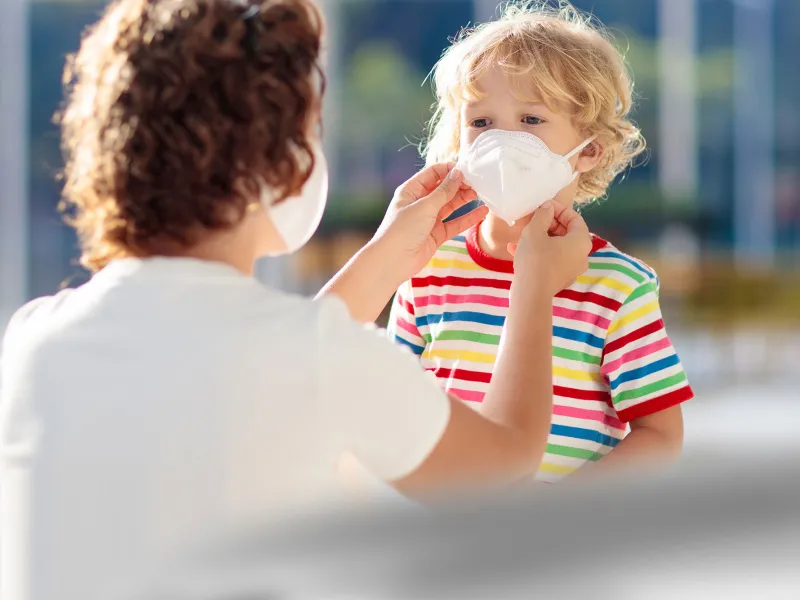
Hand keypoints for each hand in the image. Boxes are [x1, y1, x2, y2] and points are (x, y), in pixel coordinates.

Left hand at [373, 162, 487, 281]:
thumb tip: (457, 173)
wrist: (393, 262)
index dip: (449, 170)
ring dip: (464, 199)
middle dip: (459, 184)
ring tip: (481, 193)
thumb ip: (443, 191)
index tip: (467, 169)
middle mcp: (420, 203)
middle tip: (477, 182)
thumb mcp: (424, 206)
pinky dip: (467, 218)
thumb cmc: (402, 230)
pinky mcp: (436, 234)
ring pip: (450, 205)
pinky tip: (482, 212)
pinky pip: (454, 223)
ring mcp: (428, 219)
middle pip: (443, 189)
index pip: (433, 173)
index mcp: (411, 190)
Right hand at [509, 201, 591, 294]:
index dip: (558, 208)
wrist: (530, 294)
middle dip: (547, 223)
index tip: (543, 206)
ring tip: (521, 233)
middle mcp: (581, 256)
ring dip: (539, 237)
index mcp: (581, 242)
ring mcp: (571, 269)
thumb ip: (543, 215)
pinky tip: (515, 249)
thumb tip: (548, 208)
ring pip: (556, 247)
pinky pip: (550, 260)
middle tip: (532, 218)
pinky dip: (537, 252)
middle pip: (566, 233)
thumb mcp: (535, 231)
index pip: (575, 218)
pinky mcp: (559, 279)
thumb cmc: (535, 258)